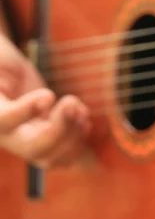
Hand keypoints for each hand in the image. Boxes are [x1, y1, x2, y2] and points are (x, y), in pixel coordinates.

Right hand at [0, 34, 89, 167]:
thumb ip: (5, 69)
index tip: (48, 94)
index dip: (26, 112)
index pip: (3, 120)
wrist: (6, 71)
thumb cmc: (1, 62)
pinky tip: (82, 116)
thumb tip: (39, 92)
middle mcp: (6, 133)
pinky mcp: (44, 139)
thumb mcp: (2, 63)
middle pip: (32, 148)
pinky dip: (79, 140)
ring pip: (50, 156)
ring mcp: (25, 139)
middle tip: (71, 102)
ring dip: (73, 134)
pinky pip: (63, 155)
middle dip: (60, 128)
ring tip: (78, 108)